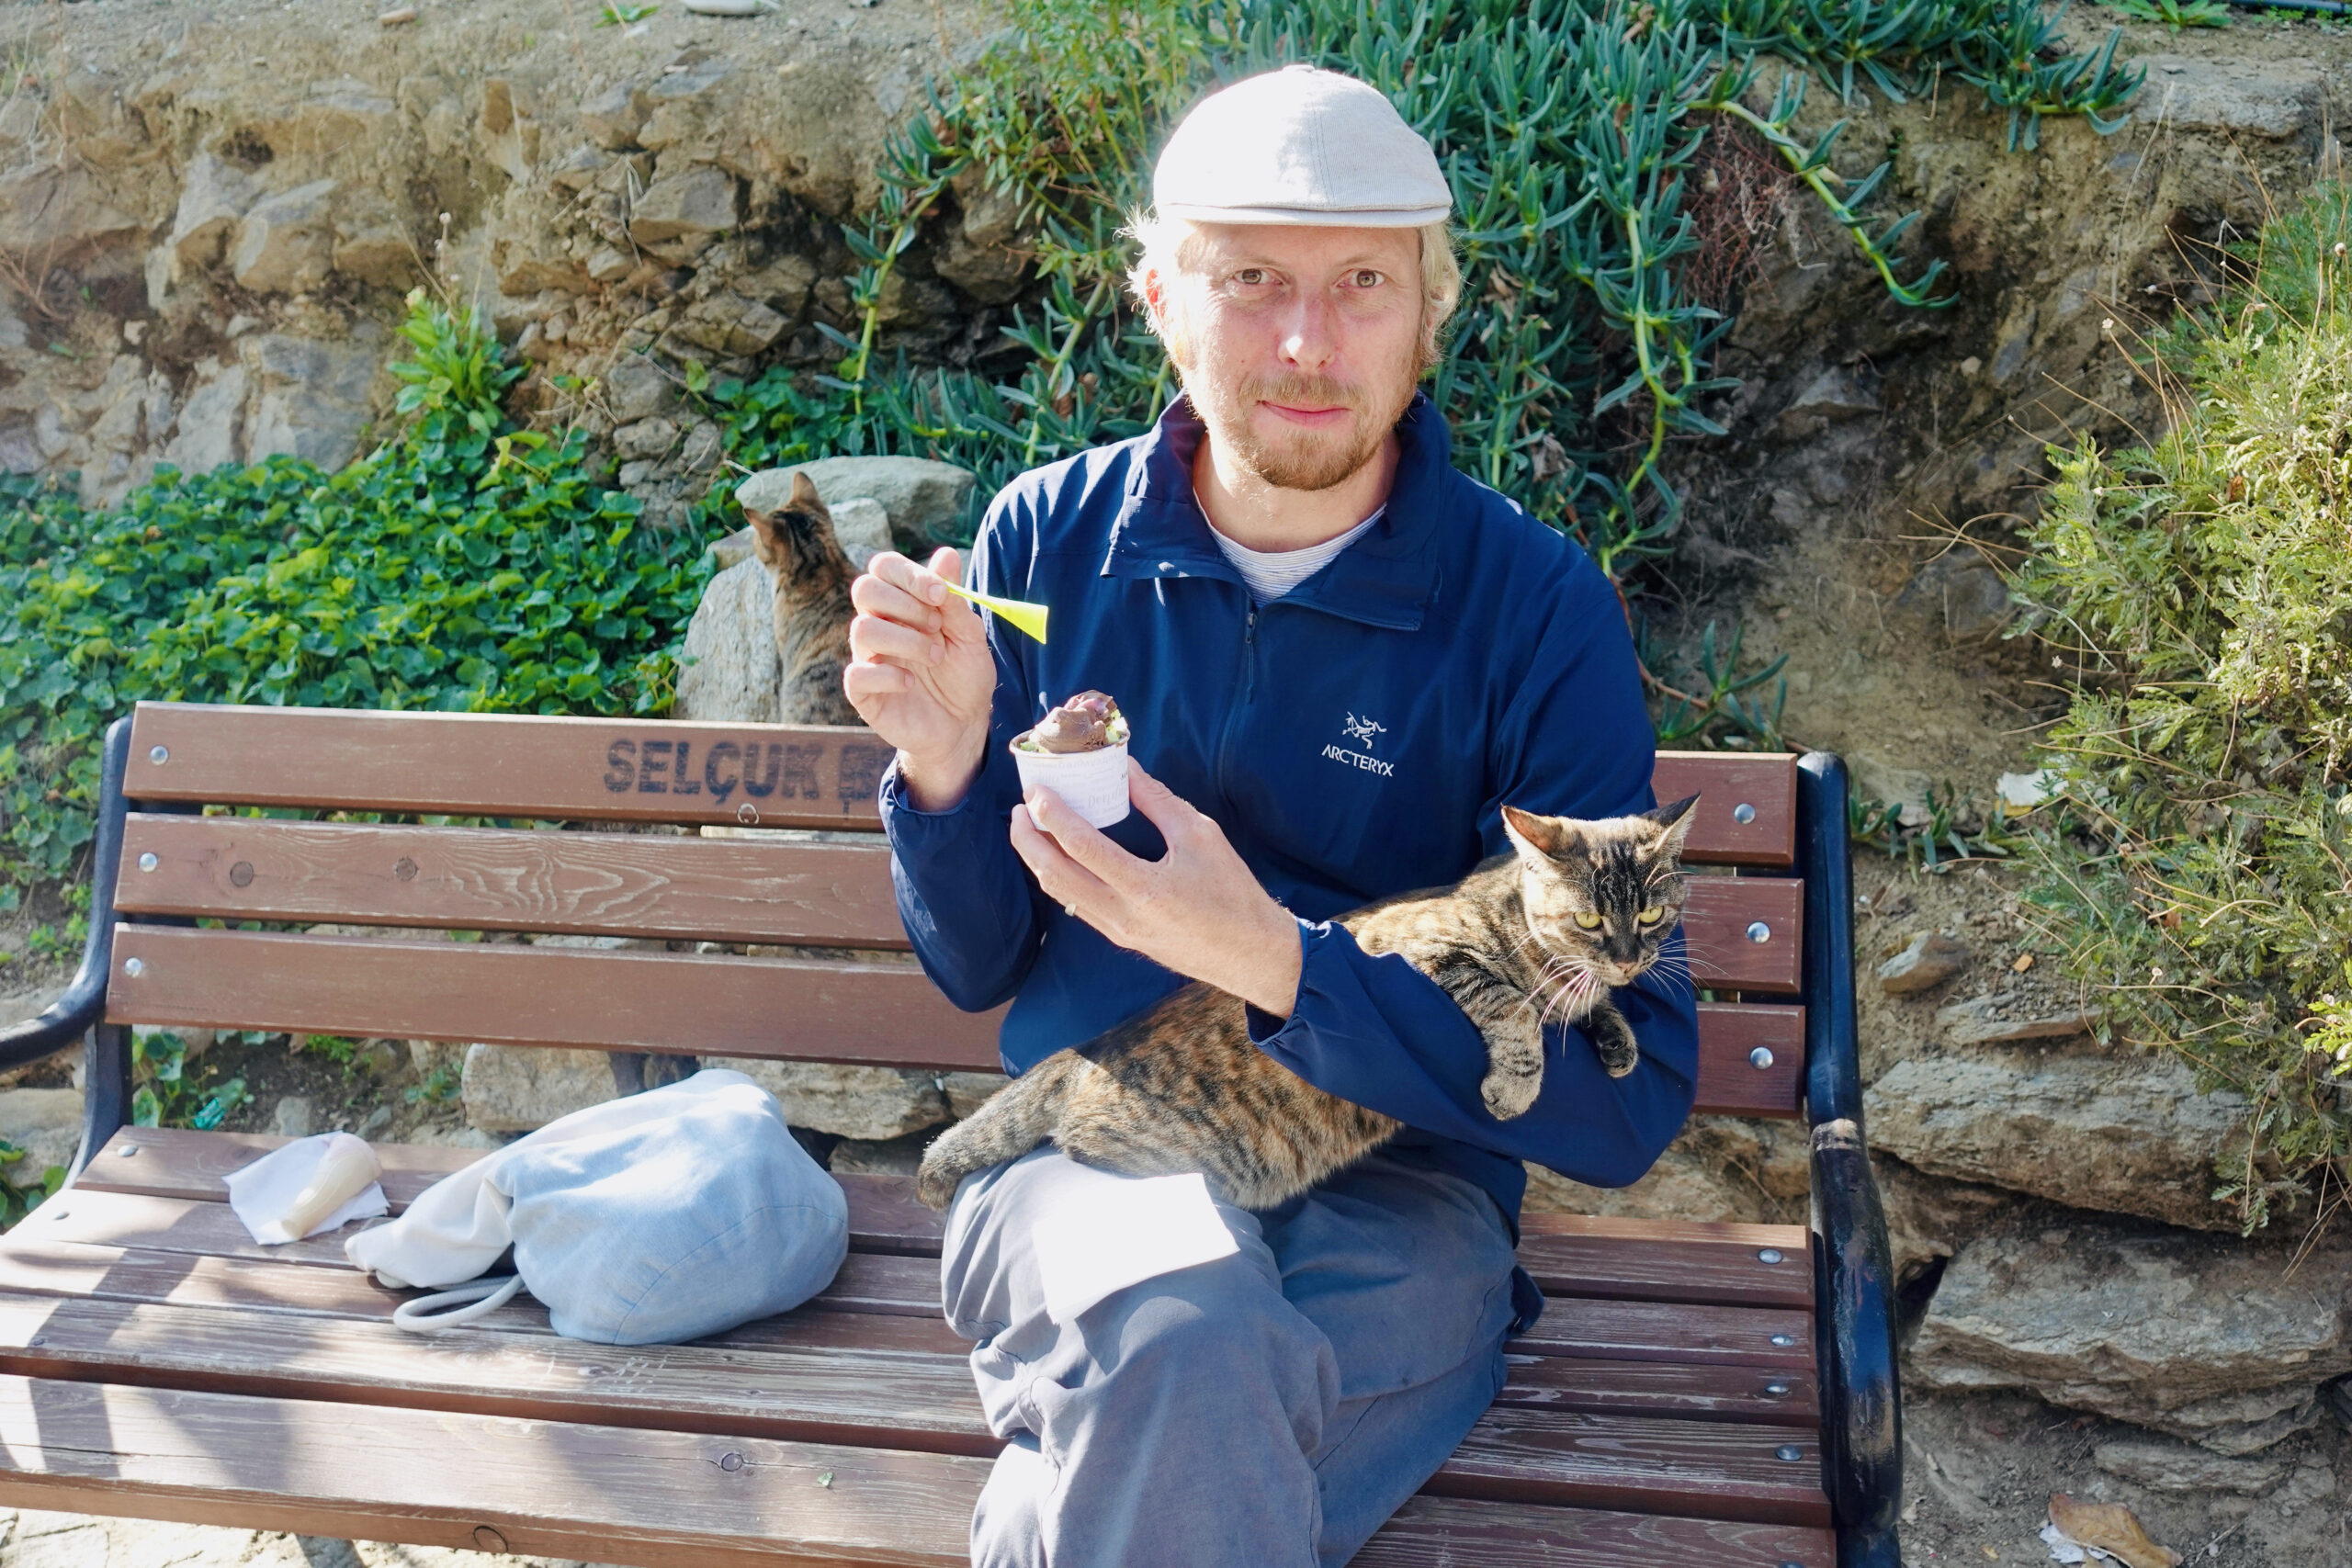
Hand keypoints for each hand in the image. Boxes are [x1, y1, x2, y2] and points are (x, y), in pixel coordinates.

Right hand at [844, 548, 997, 810]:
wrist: (964, 726)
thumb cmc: (964, 676)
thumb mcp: (969, 636)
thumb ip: (954, 599)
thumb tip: (947, 554)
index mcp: (902, 604)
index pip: (884, 567)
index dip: (909, 574)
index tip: (940, 594)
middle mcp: (880, 625)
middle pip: (864, 589)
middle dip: (905, 604)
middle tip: (938, 627)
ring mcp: (868, 657)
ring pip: (861, 629)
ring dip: (905, 640)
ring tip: (935, 656)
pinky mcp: (863, 692)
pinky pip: (857, 673)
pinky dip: (888, 674)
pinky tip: (912, 682)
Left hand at [1011, 761, 1304, 1017]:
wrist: (1250, 953)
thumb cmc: (1232, 891)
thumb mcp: (1201, 835)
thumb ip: (1157, 801)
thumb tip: (1124, 766)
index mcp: (1146, 888)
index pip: (1083, 848)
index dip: (1053, 816)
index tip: (1036, 790)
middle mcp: (1123, 915)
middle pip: (1055, 876)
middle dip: (1028, 840)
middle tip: (1021, 807)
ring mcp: (1119, 932)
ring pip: (1061, 894)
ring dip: (1037, 859)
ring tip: (1031, 827)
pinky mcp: (1121, 939)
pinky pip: (1077, 906)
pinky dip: (1059, 878)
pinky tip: (1058, 856)